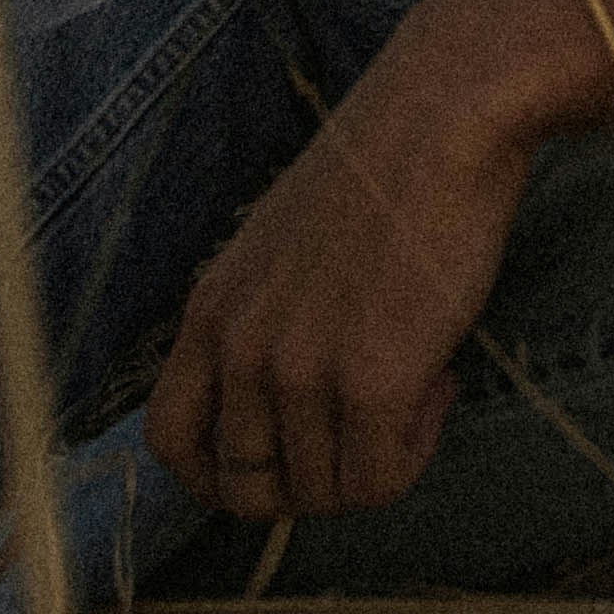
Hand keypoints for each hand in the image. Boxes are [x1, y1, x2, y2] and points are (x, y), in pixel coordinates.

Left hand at [142, 21, 532, 520]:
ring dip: (375, 459)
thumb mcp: (279, 253)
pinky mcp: (370, 384)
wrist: (444, 120)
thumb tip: (286, 422)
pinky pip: (379, 483)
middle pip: (246, 487)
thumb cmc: (380, 177)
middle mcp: (239, 349)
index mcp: (209, 312)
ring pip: (323, 494)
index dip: (216, 478)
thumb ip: (263, 328)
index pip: (169, 442)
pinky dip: (414, 454)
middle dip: (312, 484)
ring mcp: (299, 371)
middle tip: (366, 433)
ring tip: (418, 381)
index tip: (277, 469)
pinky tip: (440, 382)